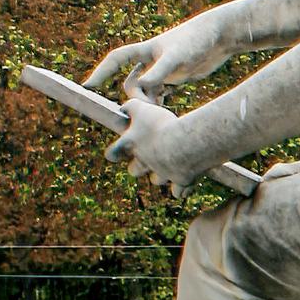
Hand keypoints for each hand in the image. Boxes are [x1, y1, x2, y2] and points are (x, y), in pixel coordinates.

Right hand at [86, 5, 233, 98]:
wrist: (219, 36)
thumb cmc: (197, 41)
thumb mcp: (177, 57)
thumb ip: (159, 72)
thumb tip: (140, 87)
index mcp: (147, 50)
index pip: (116, 59)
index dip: (101, 72)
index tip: (88, 87)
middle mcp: (151, 60)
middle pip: (131, 83)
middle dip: (136, 97)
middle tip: (149, 110)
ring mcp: (163, 70)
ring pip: (145, 91)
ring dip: (147, 103)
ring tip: (160, 113)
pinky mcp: (176, 77)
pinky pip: (159, 93)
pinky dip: (158, 103)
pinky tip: (165, 112)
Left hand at [110, 90, 224, 190]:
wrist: (184, 146)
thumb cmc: (160, 125)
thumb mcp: (142, 108)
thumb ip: (130, 107)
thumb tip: (123, 109)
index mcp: (132, 144)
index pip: (112, 153)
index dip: (113, 153)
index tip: (114, 154)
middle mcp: (144, 162)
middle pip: (134, 171)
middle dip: (138, 167)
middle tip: (147, 158)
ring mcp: (162, 173)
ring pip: (157, 180)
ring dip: (162, 175)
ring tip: (171, 166)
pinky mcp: (180, 181)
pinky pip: (179, 191)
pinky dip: (182, 189)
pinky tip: (186, 183)